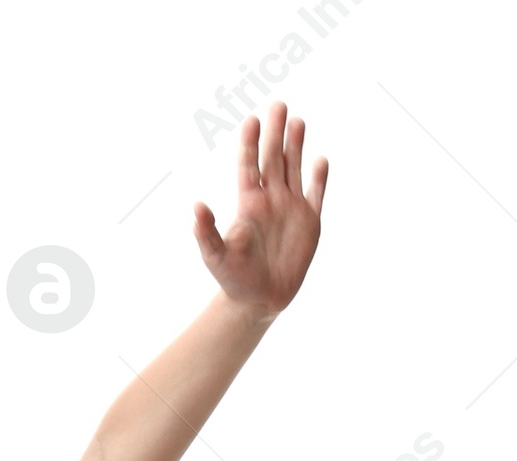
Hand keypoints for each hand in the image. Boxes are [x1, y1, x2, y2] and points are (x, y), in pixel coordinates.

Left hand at [193, 103, 327, 321]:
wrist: (258, 300)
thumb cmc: (233, 279)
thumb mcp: (215, 256)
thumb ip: (206, 231)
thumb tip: (196, 206)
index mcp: (248, 205)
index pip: (249, 166)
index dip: (250, 143)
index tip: (252, 119)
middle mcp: (270, 200)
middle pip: (273, 159)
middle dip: (275, 133)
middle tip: (278, 105)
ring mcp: (290, 209)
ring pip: (294, 169)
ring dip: (296, 146)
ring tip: (297, 121)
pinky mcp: (309, 223)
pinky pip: (316, 194)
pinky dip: (319, 177)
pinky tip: (321, 160)